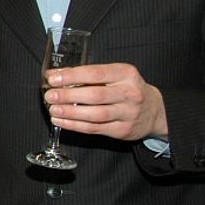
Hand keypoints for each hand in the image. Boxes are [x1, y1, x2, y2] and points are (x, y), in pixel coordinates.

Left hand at [44, 62, 168, 141]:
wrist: (154, 111)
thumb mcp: (115, 75)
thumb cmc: (127, 88)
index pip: (96, 73)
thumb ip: (89, 74)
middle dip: (68, 96)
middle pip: (95, 95)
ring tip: (53, 110)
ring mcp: (128, 114)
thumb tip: (55, 74)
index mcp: (126, 74)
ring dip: (70, 113)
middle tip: (50, 95)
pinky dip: (75, 126)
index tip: (53, 78)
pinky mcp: (123, 130)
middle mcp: (129, 93)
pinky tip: (62, 122)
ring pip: (95, 115)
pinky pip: (95, 129)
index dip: (72, 76)